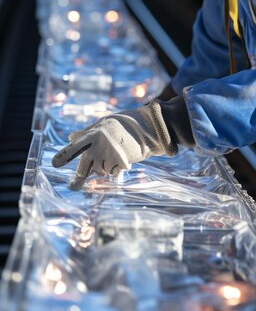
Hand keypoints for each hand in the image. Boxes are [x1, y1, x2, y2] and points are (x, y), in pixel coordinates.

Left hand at [52, 101, 175, 189]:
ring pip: (100, 171)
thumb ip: (87, 132)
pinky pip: (113, 173)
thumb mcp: (104, 124)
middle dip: (79, 177)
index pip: (75, 146)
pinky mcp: (120, 163)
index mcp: (93, 133)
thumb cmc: (123, 125)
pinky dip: (116, 169)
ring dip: (105, 168)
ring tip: (114, 156)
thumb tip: (70, 137)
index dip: (64, 155)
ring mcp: (109, 154)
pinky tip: (123, 158)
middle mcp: (99, 145)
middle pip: (84, 166)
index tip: (54, 164)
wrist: (146, 126)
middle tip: (73, 186)